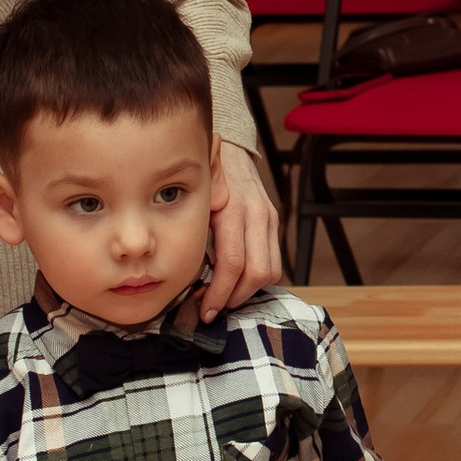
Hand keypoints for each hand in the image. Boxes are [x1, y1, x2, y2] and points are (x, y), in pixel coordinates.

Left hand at [200, 139, 283, 317]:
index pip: (232, 264)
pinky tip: (236, 280)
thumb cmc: (206, 176)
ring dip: (249, 291)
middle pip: (257, 273)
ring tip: (225, 297)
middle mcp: (256, 215)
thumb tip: (186, 268)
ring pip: (271, 270)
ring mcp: (269, 219)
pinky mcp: (274, 223)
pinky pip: (274, 260)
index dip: (219, 294)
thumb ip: (195, 227)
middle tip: (213, 308)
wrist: (231, 150)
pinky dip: (256, 276)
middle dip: (235, 297)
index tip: (205, 311)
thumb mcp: (196, 198)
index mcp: (233, 210)